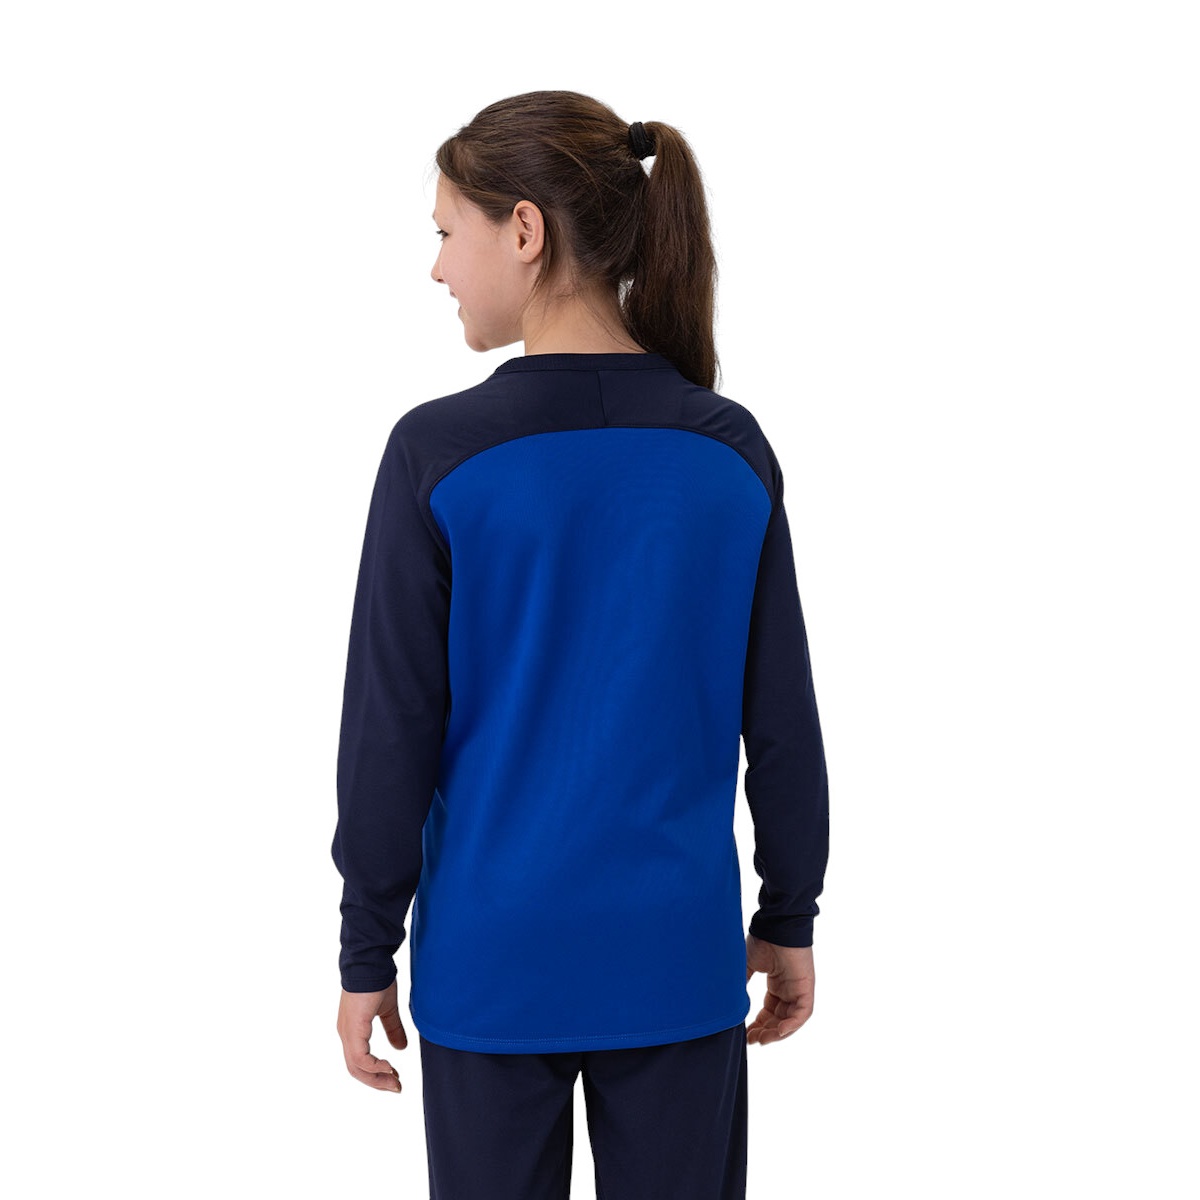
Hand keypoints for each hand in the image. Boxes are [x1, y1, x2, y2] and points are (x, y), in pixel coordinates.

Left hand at [337, 978, 406, 1092]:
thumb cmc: (378, 981)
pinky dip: (374, 1067)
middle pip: (357, 1070)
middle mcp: (346, 1034)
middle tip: (397, 1087)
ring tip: (395, 1082)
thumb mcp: (388, 1010)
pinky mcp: (353, 1028)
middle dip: (378, 1082)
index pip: (360, 1062)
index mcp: (353, 1030)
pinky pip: (360, 1058)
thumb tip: (400, 1048)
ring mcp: (347, 1033)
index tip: (396, 1077)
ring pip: (357, 1068)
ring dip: (377, 1079)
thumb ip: (393, 1029)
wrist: (372, 962)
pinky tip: (388, 1066)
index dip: (377, 1074)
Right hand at [745, 933, 814, 1044]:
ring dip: (777, 1032)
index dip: (758, 1024)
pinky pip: (803, 1013)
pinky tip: (778, 1031)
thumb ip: (741, 984)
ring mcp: (799, 989)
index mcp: (777, 983)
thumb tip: (730, 1003)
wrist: (775, 925)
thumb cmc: (763, 939)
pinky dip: (792, 1025)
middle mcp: (789, 989)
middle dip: (766, 1032)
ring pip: (791, 1020)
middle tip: (751, 1040)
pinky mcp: (806, 987)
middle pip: (780, 1019)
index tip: (745, 1034)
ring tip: (761, 1039)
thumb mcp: (747, 965)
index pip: (769, 1011)